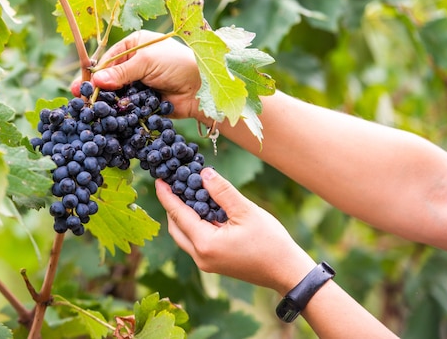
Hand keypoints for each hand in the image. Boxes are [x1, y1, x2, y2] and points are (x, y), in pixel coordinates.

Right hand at [71, 30, 203, 120]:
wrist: (201, 88)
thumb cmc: (177, 64)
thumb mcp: (146, 62)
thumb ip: (121, 73)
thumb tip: (97, 80)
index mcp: (134, 45)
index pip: (108, 59)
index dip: (95, 73)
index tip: (81, 85)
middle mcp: (135, 63)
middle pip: (110, 77)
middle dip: (97, 89)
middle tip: (80, 99)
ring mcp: (139, 83)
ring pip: (117, 94)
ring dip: (107, 102)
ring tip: (91, 111)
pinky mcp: (144, 101)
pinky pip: (128, 107)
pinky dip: (120, 112)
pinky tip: (108, 118)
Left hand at [155, 167, 315, 294]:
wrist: (287, 272)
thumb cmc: (270, 242)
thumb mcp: (246, 211)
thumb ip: (222, 191)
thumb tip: (203, 173)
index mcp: (205, 244)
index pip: (178, 214)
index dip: (166, 196)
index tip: (159, 180)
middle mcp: (200, 256)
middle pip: (175, 227)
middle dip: (171, 206)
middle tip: (173, 184)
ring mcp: (206, 263)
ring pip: (183, 236)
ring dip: (182, 216)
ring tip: (187, 194)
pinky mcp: (214, 264)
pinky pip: (195, 242)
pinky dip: (193, 225)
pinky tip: (203, 210)